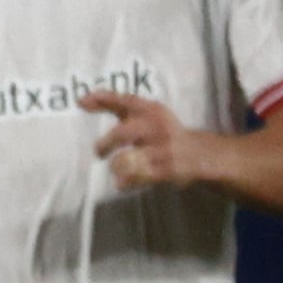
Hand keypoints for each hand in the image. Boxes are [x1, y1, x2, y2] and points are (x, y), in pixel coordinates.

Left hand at [85, 88, 208, 190]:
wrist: (200, 154)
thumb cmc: (161, 132)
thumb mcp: (145, 115)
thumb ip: (116, 106)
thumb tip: (82, 100)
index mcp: (151, 110)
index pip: (126, 100)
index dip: (104, 99)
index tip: (81, 101)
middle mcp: (157, 127)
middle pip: (122, 134)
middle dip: (104, 145)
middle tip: (99, 152)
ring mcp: (163, 149)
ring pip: (127, 160)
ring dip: (116, 166)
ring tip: (117, 168)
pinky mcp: (168, 169)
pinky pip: (138, 177)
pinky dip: (125, 181)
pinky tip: (122, 183)